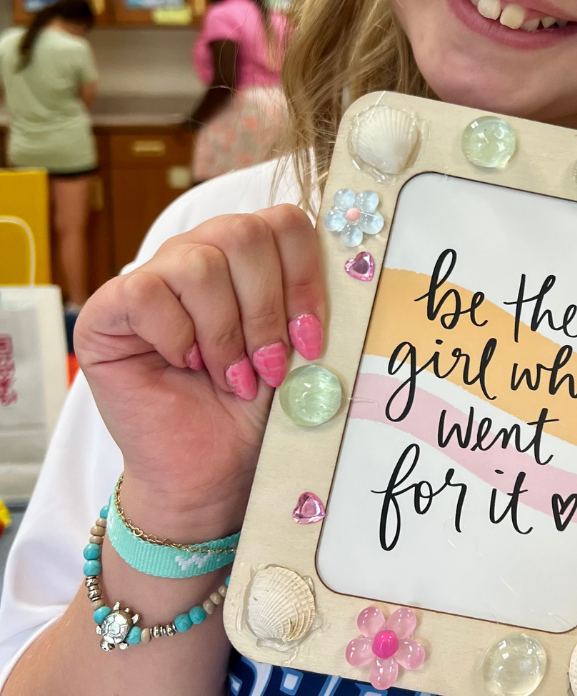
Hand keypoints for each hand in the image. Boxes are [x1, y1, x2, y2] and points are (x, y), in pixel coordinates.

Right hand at [73, 206, 324, 539]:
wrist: (213, 473)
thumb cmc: (256, 413)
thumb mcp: (299, 352)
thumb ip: (311, 305)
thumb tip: (349, 273)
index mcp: (248, 258)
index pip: (284, 222)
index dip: (304, 278)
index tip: (311, 339)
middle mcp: (198, 255)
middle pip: (242, 234)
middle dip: (266, 309)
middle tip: (269, 366)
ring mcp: (150, 278)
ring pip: (198, 263)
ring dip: (225, 332)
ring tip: (233, 377)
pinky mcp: (107, 311)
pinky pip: (146, 293)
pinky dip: (177, 337)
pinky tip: (186, 366)